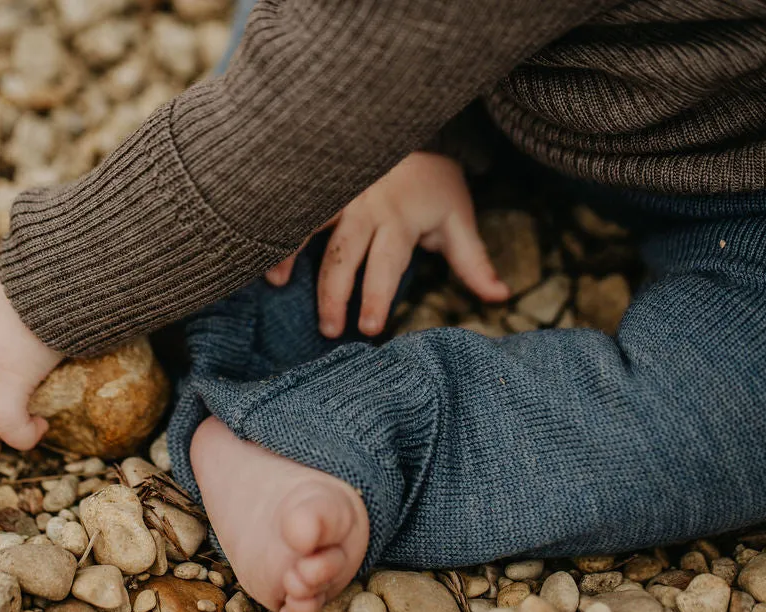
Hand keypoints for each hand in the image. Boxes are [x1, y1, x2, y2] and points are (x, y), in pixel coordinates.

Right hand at [266, 152, 508, 337]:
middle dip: (334, 294)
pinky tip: (263, 253)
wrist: (407, 126)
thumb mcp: (458, 220)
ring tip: (279, 286)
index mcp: (400, 220)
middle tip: (330, 330)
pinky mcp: (316, 186)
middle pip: (344, 255)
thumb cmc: (433, 184)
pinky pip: (292, 208)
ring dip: (291, 256)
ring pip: (308, 226)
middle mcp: (365, 208)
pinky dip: (276, 230)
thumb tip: (502, 296)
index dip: (376, 296)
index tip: (369, 328)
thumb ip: (473, 261)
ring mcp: (336, 194)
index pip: (387, 264)